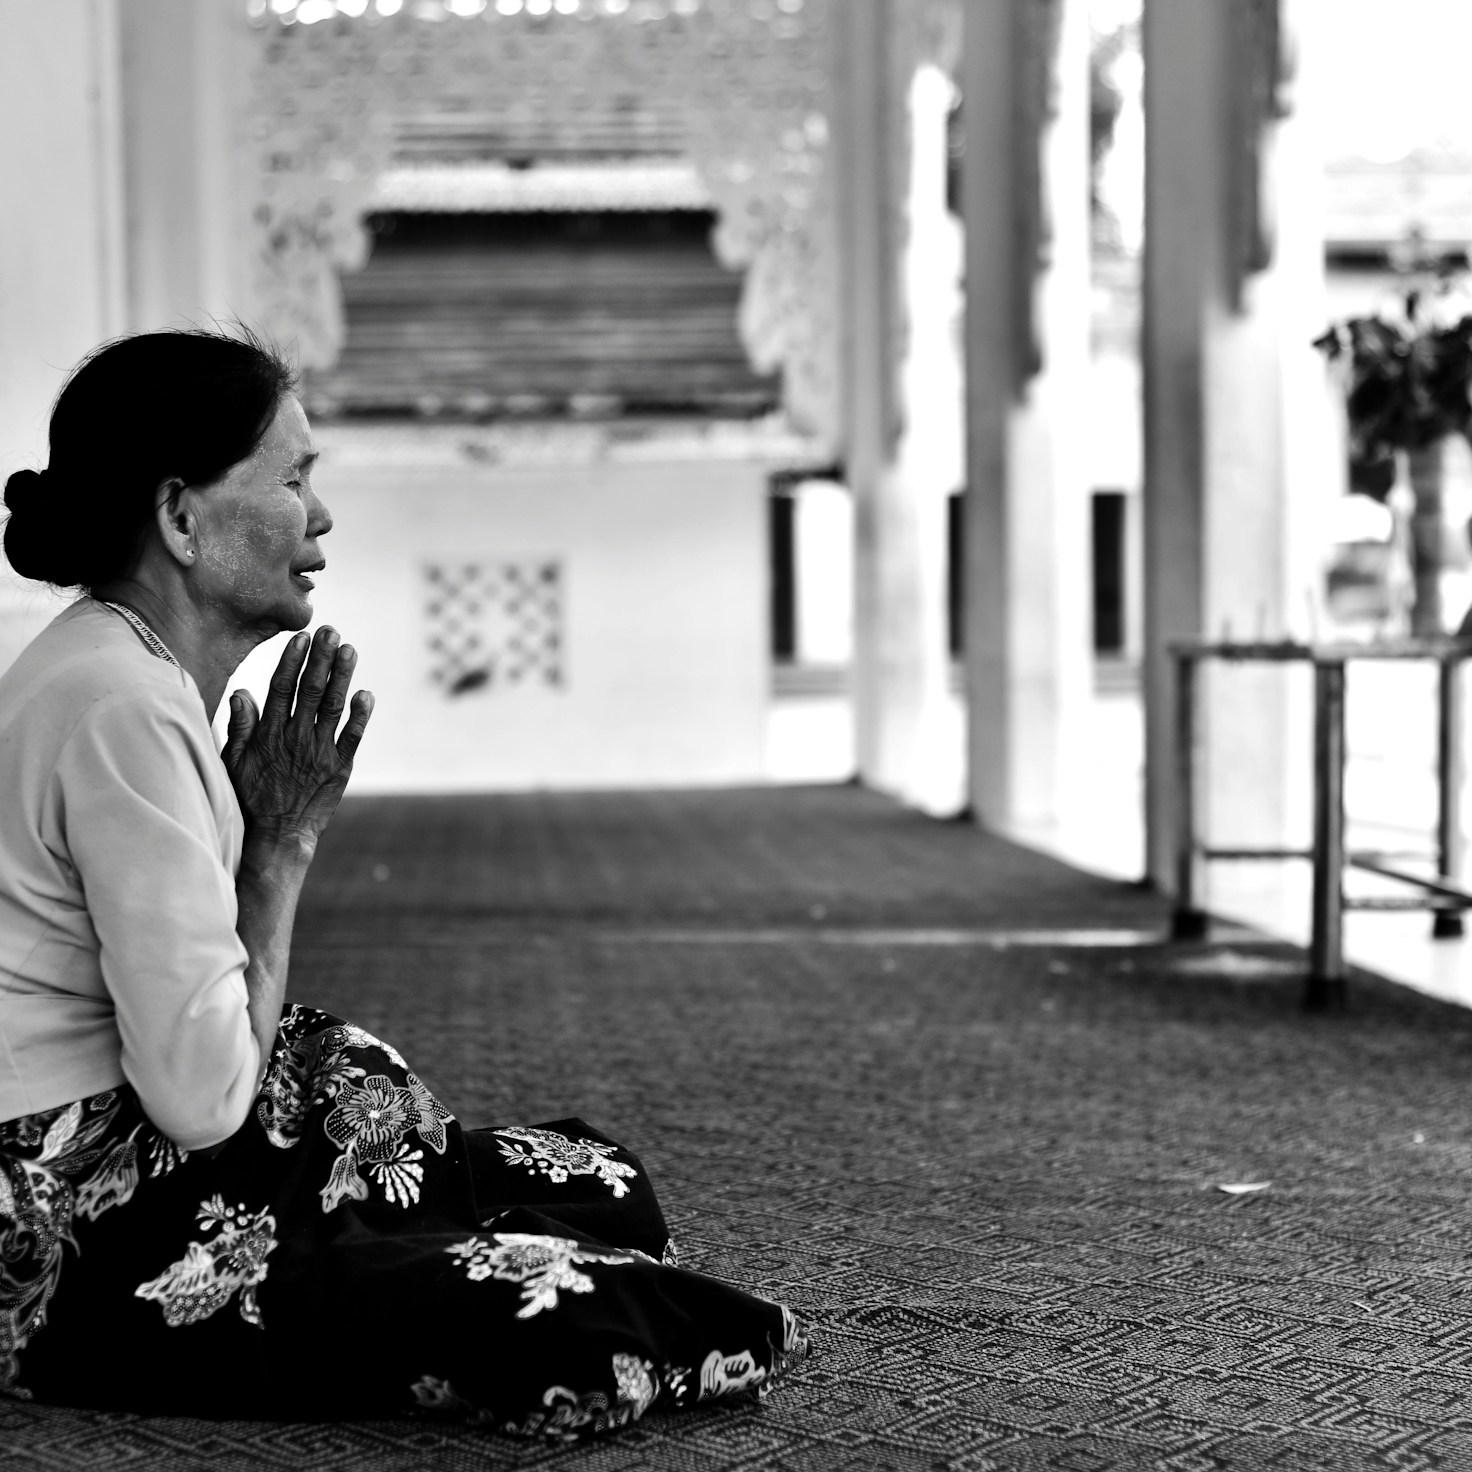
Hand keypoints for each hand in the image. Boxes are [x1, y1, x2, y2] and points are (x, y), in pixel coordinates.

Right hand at [222, 626, 373, 849]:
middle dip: (321, 659)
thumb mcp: (233, 763)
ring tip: (349, 649)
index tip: (302, 637)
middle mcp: (295, 739)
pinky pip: (352, 737)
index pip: (281, 689)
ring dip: (342, 677)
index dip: (293, 661)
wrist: (279, 836)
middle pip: (310, 691)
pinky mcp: (339, 768)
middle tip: (332, 631)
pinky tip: (366, 694)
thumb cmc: (252, 797)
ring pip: (333, 707)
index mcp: (269, 735)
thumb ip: (240, 727)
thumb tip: (243, 692)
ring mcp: (319, 752)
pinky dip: (360, 716)